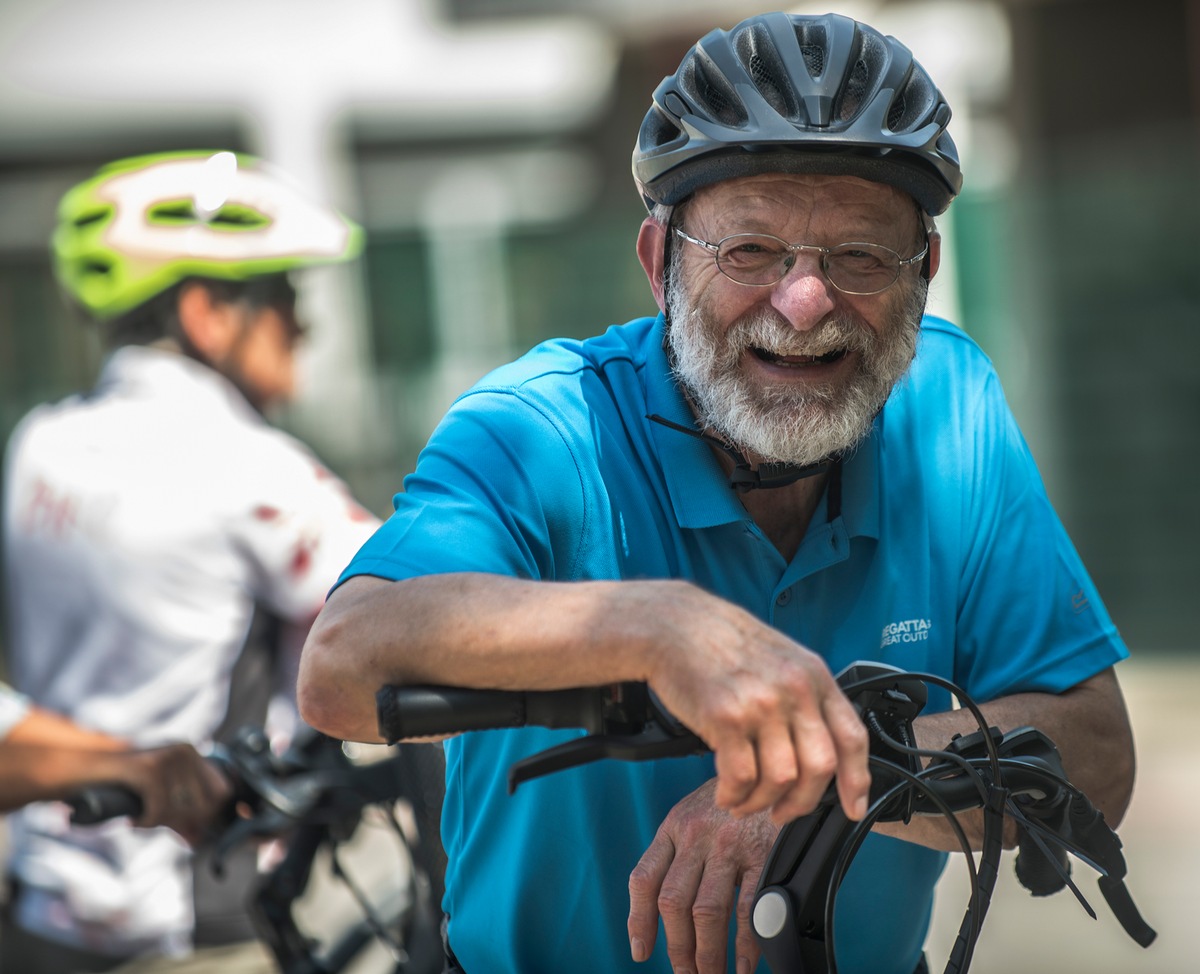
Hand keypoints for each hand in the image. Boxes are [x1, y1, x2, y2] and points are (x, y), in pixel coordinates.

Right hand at [104, 744, 232, 844]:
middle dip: (182, 822)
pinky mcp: (148, 768)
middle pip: (205, 805)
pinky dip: (146, 821)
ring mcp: (168, 756)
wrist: (80, 770)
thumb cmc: (120, 784)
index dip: (207, 815)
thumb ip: (180, 817)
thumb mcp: (157, 799)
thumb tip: (198, 841)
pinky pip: (159, 809)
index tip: (186, 827)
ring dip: (159, 822)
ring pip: (181, 809)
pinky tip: (133, 819)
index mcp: (192, 753)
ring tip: (140, 817)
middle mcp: (184, 750)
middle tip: (156, 822)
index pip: (222, 792)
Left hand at [628, 778, 777, 973]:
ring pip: (706, 911)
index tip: (640, 951)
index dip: (638, 920)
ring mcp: (728, 843)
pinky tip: (743, 963)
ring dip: (707, 953)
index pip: (644, 878)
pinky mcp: (763, 851)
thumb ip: (681, 849)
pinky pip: (748, 906)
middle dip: (677, 948)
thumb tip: (670, 907)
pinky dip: (744, 942)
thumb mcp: (698, 810)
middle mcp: (695, 834)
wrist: (774, 760)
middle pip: (673, 902)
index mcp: (674, 826)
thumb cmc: (736, 797)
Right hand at [642, 582, 868, 823]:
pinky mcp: (725, 717)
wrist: (673, 625)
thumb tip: (818, 750)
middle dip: (801, 803)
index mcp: (814, 675)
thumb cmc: (721, 642)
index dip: (857, 780)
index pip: (851, 737)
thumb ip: (804, 697)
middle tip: (781, 813)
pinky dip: (734, 796)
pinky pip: (740, 777)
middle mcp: (794, 689)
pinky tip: (726, 794)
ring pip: (780, 779)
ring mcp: (761, 703)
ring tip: (744, 803)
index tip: (853, 808)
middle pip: (818, 768)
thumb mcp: (780, 657)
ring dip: (761, 803)